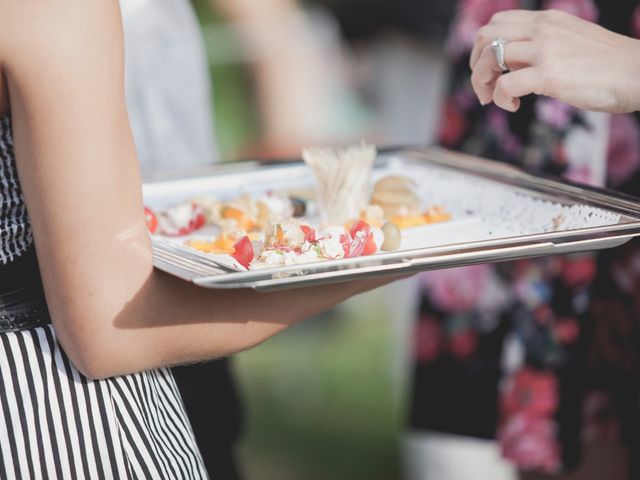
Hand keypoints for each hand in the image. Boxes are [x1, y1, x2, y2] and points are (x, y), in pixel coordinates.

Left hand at [470, 9, 639, 112]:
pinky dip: (499, 99)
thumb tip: (515, 68)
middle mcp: (543, 29)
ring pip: (491, 58)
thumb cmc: (606, 65)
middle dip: (476, 63)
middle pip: (486, 35)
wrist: (637, 72)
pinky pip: (505, 85)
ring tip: (492, 99)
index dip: (484, 46)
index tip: (489, 68)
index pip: (498, 22)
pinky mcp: (549, 75)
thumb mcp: (570, 44)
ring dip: (482, 82)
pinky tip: (512, 106)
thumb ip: (541, 49)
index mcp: (547, 20)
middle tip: (484, 85)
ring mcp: (545, 51)